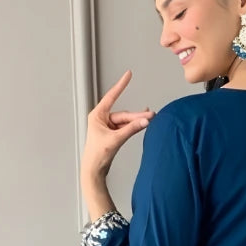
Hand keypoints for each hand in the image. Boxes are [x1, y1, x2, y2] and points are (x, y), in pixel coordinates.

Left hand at [80, 70, 155, 186]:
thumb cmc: (98, 155)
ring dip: (137, 122)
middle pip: (123, 114)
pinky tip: (143, 123)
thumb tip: (145, 121)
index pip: (111, 96)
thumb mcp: (116, 139)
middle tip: (151, 114)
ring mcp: (107, 127)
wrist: (94, 170)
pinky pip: (125, 128)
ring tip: (150, 120)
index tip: (128, 74)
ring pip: (126, 121)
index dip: (121, 85)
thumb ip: (131, 129)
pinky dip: (134, 127)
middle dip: (137, 115)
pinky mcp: (112, 134)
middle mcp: (102, 119)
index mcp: (97, 116)